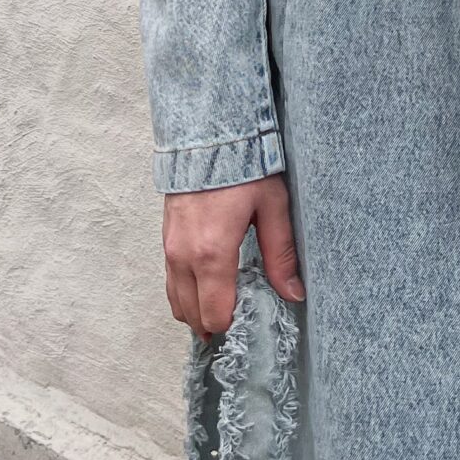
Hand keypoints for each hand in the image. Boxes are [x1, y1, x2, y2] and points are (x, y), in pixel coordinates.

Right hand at [162, 173, 305, 334]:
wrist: (205, 135)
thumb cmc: (243, 168)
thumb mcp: (272, 207)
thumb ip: (281, 254)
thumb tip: (294, 293)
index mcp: (213, 253)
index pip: (216, 313)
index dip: (232, 324)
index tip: (250, 322)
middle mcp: (184, 257)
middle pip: (192, 315)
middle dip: (214, 324)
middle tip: (238, 321)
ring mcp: (170, 249)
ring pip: (176, 301)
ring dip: (195, 312)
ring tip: (221, 312)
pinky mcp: (165, 239)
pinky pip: (170, 282)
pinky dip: (184, 294)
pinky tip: (205, 289)